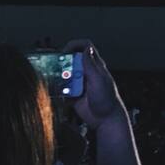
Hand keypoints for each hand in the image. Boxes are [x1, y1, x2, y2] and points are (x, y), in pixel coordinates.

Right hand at [62, 39, 141, 164]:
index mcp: (95, 66)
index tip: (64, 51)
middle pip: (71, 61)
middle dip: (62, 63)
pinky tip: (59, 94)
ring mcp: (79, 83)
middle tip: (57, 70)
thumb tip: (86, 48)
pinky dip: (59, 90)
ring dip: (59, 78)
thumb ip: (91, 65)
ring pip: (65, 75)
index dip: (74, 45)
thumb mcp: (99, 80)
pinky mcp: (73, 94)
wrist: (105, 120)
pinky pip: (63, 89)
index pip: (85, 47)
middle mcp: (86, 72)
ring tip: (58, 84)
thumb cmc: (107, 100)